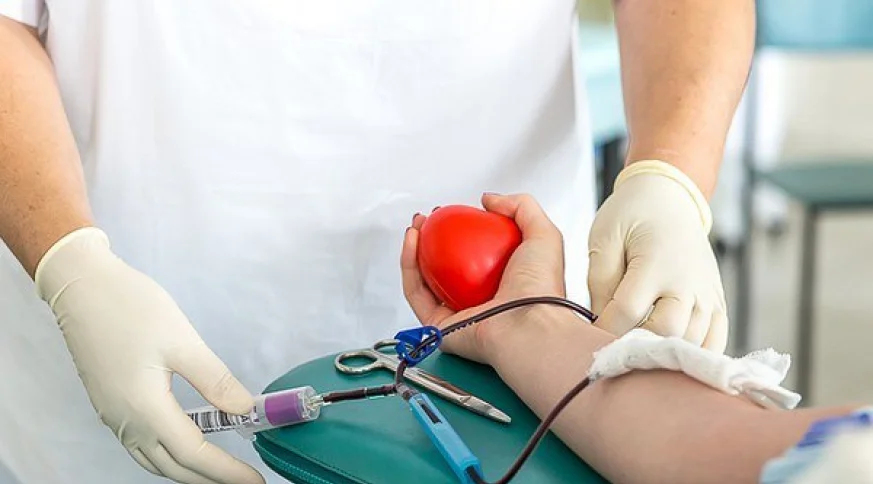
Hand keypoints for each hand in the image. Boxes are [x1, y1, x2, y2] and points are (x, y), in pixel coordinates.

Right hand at [35, 228, 263, 483]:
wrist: (81, 287)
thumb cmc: (130, 308)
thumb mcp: (182, 341)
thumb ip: (214, 380)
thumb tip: (244, 409)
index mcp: (145, 408)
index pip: (194, 454)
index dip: (227, 471)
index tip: (255, 481)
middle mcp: (126, 421)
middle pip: (172, 467)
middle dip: (209, 479)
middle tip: (243, 481)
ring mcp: (113, 416)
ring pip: (153, 460)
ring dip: (187, 471)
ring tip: (219, 469)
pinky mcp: (108, 405)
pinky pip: (140, 445)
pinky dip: (166, 455)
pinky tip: (184, 443)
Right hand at [401, 193, 565, 364]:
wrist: (528, 326)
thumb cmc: (541, 290)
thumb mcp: (544, 234)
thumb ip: (521, 208)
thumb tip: (490, 200)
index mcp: (504, 283)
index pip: (475, 255)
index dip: (460, 231)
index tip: (453, 213)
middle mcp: (480, 300)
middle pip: (446, 267)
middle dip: (432, 238)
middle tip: (429, 219)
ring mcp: (457, 313)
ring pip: (426, 279)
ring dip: (416, 248)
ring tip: (417, 225)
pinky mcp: (438, 326)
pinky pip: (416, 292)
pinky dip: (409, 264)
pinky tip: (412, 240)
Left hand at [588, 160, 727, 351]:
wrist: (670, 199)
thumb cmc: (630, 217)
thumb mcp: (604, 239)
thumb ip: (600, 283)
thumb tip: (601, 325)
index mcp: (657, 262)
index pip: (628, 311)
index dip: (605, 328)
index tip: (589, 336)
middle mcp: (688, 282)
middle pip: (667, 332)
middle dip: (638, 346)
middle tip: (616, 351)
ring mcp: (708, 294)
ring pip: (693, 344)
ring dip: (665, 355)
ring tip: (640, 356)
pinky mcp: (718, 303)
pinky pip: (715, 341)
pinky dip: (694, 355)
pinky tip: (671, 358)